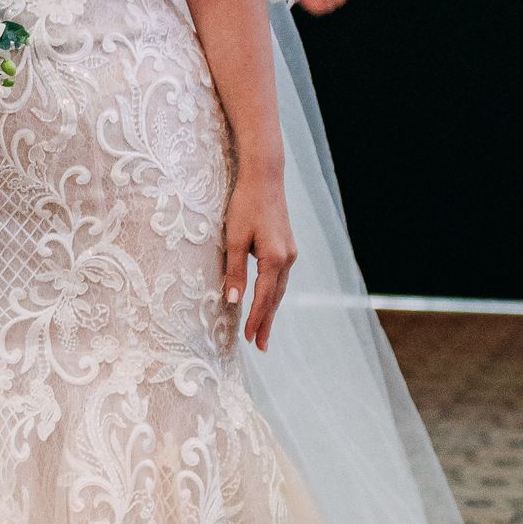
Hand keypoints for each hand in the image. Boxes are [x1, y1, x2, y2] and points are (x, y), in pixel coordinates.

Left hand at [223, 162, 296, 352]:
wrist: (264, 177)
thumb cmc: (245, 204)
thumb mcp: (234, 238)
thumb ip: (235, 271)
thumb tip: (233, 301)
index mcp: (275, 258)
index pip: (264, 298)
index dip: (255, 319)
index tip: (248, 339)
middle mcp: (288, 258)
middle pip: (276, 298)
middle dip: (266, 322)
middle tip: (260, 346)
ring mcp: (290, 252)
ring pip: (280, 289)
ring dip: (271, 310)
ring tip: (263, 331)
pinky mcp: (286, 246)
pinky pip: (280, 277)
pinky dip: (274, 294)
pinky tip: (268, 301)